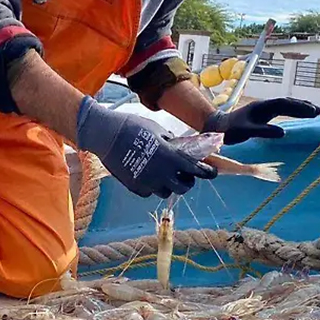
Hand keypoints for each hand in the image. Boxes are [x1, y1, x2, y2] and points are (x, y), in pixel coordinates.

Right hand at [75, 97, 215, 198]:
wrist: (106, 134)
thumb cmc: (132, 126)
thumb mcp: (157, 129)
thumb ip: (170, 141)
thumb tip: (176, 147)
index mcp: (171, 158)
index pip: (197, 170)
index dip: (208, 173)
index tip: (212, 173)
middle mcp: (162, 174)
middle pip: (184, 188)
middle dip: (187, 181)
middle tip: (184, 174)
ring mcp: (148, 183)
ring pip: (166, 192)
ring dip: (169, 185)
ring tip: (163, 174)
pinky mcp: (135, 187)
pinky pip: (149, 192)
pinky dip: (151, 186)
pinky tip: (146, 175)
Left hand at [203, 98, 319, 144]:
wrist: (217, 127)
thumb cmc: (229, 130)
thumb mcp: (245, 131)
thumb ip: (263, 131)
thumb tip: (283, 132)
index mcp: (260, 107)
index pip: (283, 104)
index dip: (298, 107)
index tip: (311, 111)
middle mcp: (263, 106)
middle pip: (286, 103)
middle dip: (302, 106)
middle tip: (318, 111)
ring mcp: (263, 110)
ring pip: (284, 106)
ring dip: (299, 108)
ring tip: (315, 112)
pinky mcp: (262, 116)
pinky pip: (280, 111)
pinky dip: (292, 112)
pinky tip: (299, 116)